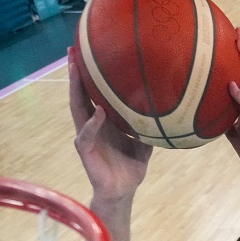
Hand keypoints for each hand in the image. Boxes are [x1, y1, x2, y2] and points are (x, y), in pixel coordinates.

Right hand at [68, 47, 151, 201]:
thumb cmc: (131, 166)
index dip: (88, 74)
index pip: (91, 92)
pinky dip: (92, 123)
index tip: (87, 51)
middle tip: (72, 50)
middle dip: (74, 73)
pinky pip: (86, 135)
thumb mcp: (143, 140)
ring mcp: (86, 136)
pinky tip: (98, 112)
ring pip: (76, 109)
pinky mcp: (85, 151)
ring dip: (75, 89)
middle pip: (78, 94)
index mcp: (102, 120)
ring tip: (74, 70)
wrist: (123, 190)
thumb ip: (148, 123)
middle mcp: (91, 124)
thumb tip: (167, 107)